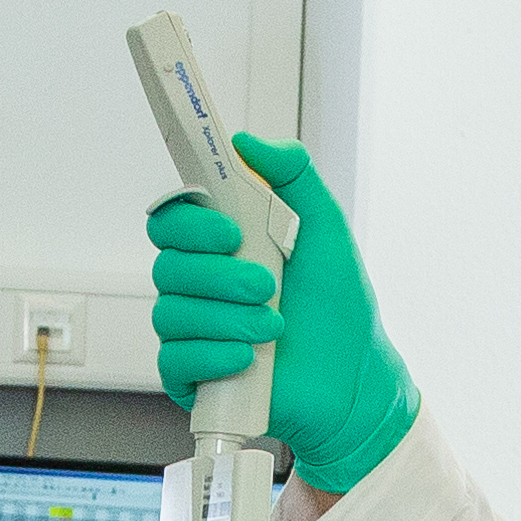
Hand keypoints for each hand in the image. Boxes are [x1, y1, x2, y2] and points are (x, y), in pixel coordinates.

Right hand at [149, 130, 419, 493]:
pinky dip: (214, 356)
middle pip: (166, 268)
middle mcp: (198, 287)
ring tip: (274, 328)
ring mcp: (191, 332)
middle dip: (219, 277)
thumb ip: (292, 174)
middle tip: (267, 286)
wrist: (353, 379)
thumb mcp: (325, 227)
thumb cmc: (338, 307)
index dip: (189, 224)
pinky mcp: (191, 377)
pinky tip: (249, 358)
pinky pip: (174, 360)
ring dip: (227, 319)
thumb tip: (246, 141)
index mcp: (219, 247)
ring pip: (171, 314)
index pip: (170, 221)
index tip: (231, 232)